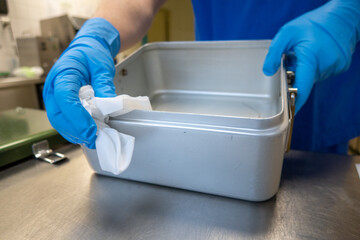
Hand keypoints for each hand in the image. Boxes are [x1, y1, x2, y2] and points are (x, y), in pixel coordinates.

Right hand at [43, 18, 119, 147]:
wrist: (86, 49)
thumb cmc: (92, 54)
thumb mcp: (102, 66)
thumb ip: (104, 85)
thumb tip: (109, 105)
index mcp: (63, 73)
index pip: (65, 98)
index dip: (77, 116)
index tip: (91, 129)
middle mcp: (53, 86)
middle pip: (57, 114)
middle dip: (75, 130)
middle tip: (93, 139)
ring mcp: (54, 96)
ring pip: (58, 121)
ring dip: (74, 133)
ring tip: (92, 139)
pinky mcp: (59, 104)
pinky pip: (62, 120)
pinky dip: (74, 130)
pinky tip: (87, 134)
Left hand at [263, 0, 359, 112]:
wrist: (342, 16)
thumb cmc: (313, 23)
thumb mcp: (287, 33)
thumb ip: (274, 53)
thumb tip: (267, 71)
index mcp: (311, 57)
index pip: (302, 87)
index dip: (294, 101)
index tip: (288, 113)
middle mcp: (326, 65)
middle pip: (305, 82)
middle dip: (295, 77)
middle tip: (292, 61)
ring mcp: (335, 67)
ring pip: (313, 78)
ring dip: (305, 71)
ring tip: (305, 54)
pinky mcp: (341, 66)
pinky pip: (322, 73)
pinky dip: (315, 68)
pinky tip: (314, 55)